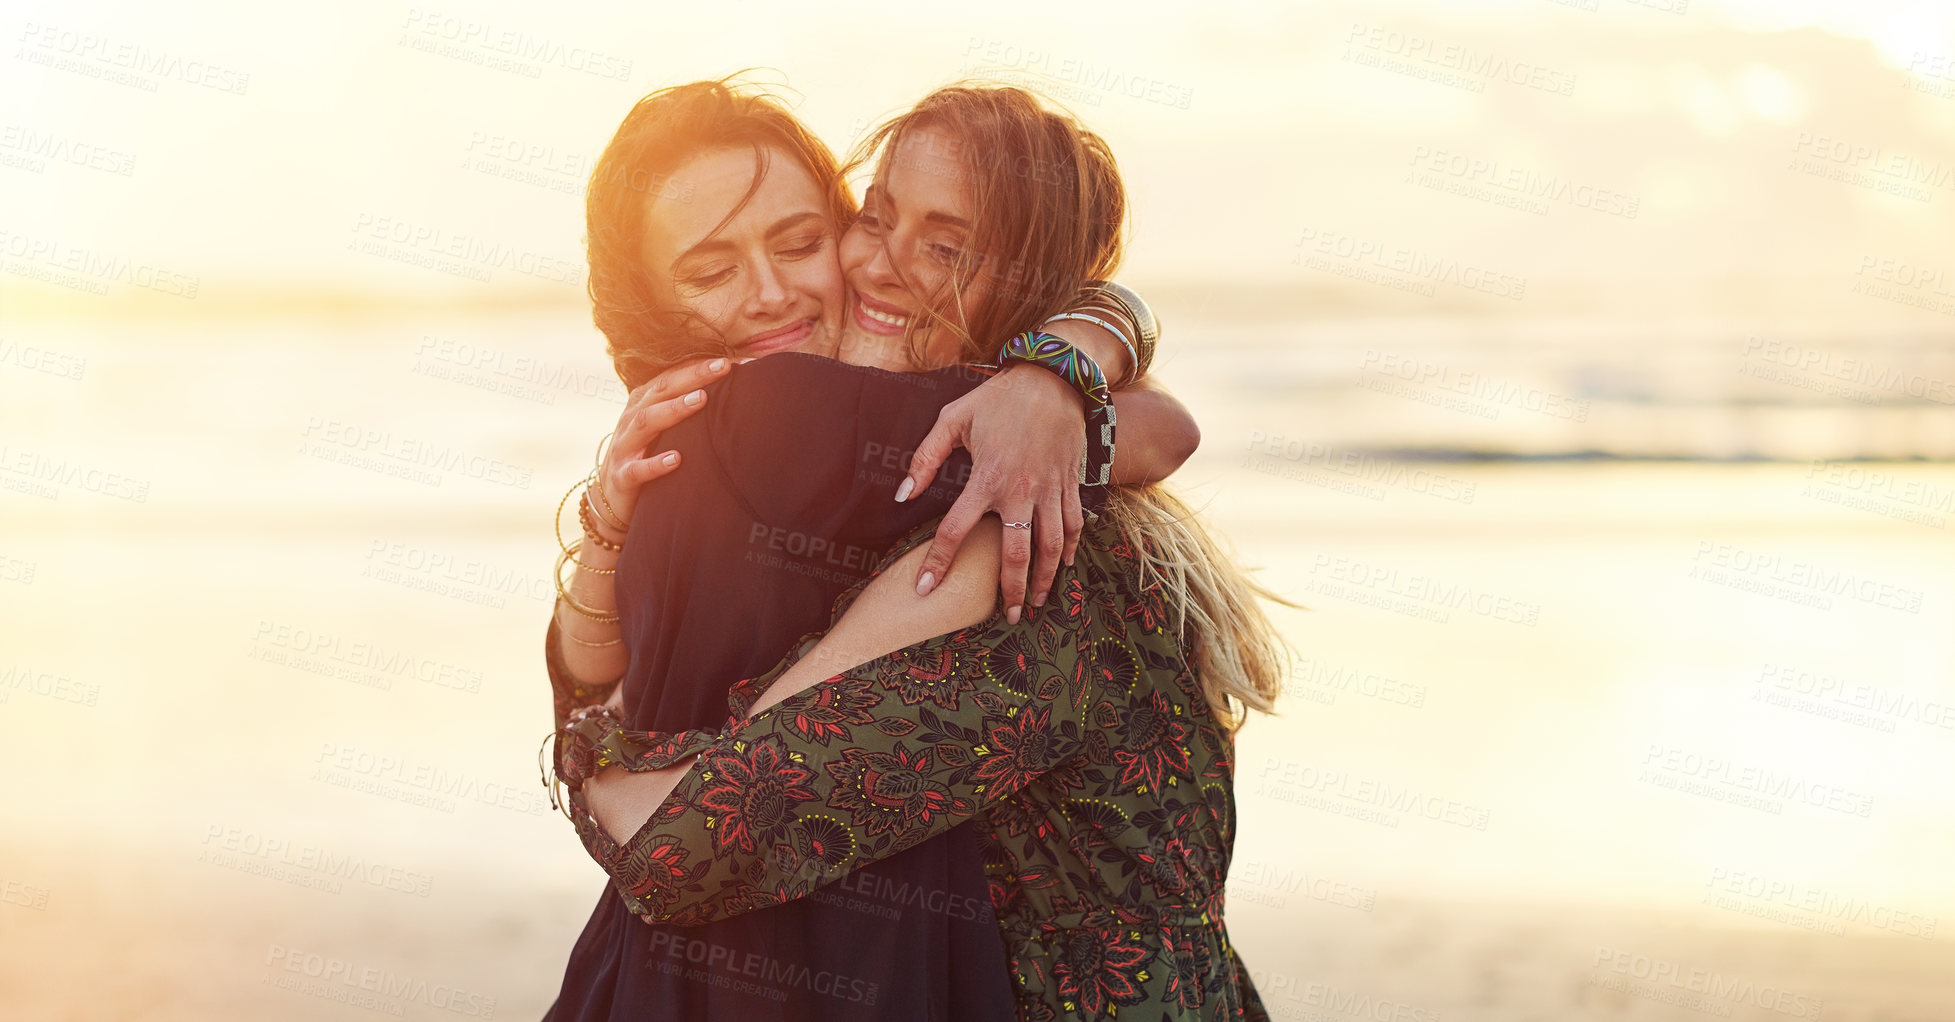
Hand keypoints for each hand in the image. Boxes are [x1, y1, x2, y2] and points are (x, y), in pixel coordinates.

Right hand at [590, 358, 730, 536]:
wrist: (610, 497)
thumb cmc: (646, 455)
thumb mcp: (662, 429)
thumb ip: (686, 409)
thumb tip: (731, 392)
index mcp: (643, 403)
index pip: (672, 377)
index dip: (700, 366)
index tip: (732, 361)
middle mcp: (632, 419)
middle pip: (662, 390)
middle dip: (693, 376)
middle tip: (723, 367)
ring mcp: (624, 446)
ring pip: (646, 421)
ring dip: (674, 409)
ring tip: (702, 399)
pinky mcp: (622, 476)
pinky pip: (637, 469)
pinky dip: (656, 463)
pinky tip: (676, 459)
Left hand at [901, 365, 1084, 620]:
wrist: (1054, 379)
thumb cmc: (998, 399)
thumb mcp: (953, 418)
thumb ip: (925, 458)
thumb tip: (903, 494)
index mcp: (987, 478)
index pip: (956, 531)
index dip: (938, 563)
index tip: (925, 589)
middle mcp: (1020, 491)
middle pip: (1016, 554)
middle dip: (1012, 591)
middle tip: (1010, 617)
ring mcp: (1049, 490)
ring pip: (1051, 547)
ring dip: (1046, 579)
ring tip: (1038, 602)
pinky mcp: (1070, 484)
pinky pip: (1073, 525)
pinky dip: (1070, 549)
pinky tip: (1063, 567)